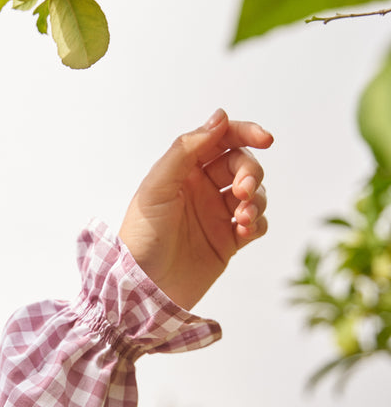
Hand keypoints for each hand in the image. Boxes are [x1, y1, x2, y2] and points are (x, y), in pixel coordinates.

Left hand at [118, 108, 271, 309]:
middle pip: (242, 165)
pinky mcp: (227, 242)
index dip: (245, 133)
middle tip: (242, 192)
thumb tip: (219, 117)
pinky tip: (244, 230)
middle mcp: (201, 189)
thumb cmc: (141, 237)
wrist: (143, 289)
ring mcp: (216, 215)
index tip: (265, 139)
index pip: (221, 140)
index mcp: (182, 171)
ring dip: (256, 200)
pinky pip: (256, 223)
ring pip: (253, 193)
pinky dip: (257, 222)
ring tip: (241, 218)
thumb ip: (187, 149)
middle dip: (250, 173)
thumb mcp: (157, 186)